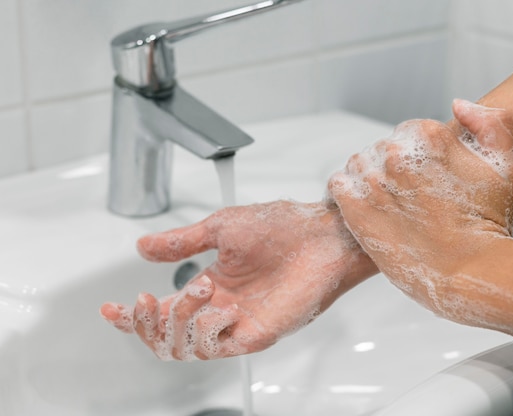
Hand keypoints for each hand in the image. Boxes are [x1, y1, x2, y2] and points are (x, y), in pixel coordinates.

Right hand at [100, 200, 375, 360]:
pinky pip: (218, 347)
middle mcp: (220, 308)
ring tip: (200, 289)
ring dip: (180, 320)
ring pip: (186, 347)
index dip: (132, 316)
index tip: (110, 309)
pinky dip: (209, 328)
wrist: (321, 236)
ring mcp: (238, 323)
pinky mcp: (258, 333)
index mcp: (209, 285)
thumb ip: (180, 243)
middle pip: (166, 337)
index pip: (162, 311)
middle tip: (148, 300)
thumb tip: (142, 247)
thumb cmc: (280, 227)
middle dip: (147, 323)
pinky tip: (221, 304)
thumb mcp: (220, 229)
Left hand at [327, 99, 512, 312]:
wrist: (470, 273)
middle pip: (383, 148)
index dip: (420, 153)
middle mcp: (396, 153)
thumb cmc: (491, 224)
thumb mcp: (507, 166)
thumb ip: (489, 125)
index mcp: (429, 136)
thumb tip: (458, 105)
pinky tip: (363, 206)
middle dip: (395, 167)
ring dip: (369, 177)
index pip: (410, 131)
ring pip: (359, 164)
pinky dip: (346, 191)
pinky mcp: (355, 209)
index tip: (428, 177)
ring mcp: (373, 181)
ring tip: (388, 203)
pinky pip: (338, 184)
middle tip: (412, 196)